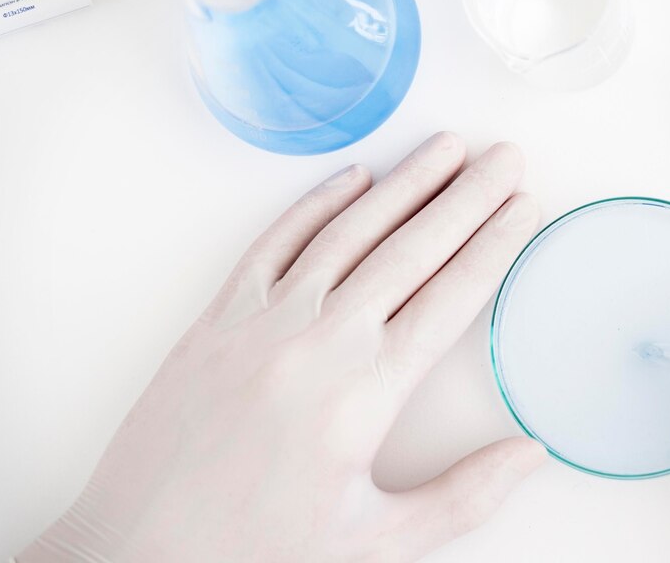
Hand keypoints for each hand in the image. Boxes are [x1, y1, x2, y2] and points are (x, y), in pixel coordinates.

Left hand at [19, 133, 545, 562]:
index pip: (451, 297)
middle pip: (411, 249)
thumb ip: (464, 495)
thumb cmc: (256, 552)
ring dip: (404, 184)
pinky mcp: (217, 320)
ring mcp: (262, 322)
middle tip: (504, 156)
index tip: (525, 208)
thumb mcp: (377, 542)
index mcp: (365, 394)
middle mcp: (317, 341)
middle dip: (467, 197)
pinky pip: (274, 243)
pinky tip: (353, 177)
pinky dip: (316, 203)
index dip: (496, 245)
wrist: (138, 551)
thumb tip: (531, 453)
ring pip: (348, 232)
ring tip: (445, 148)